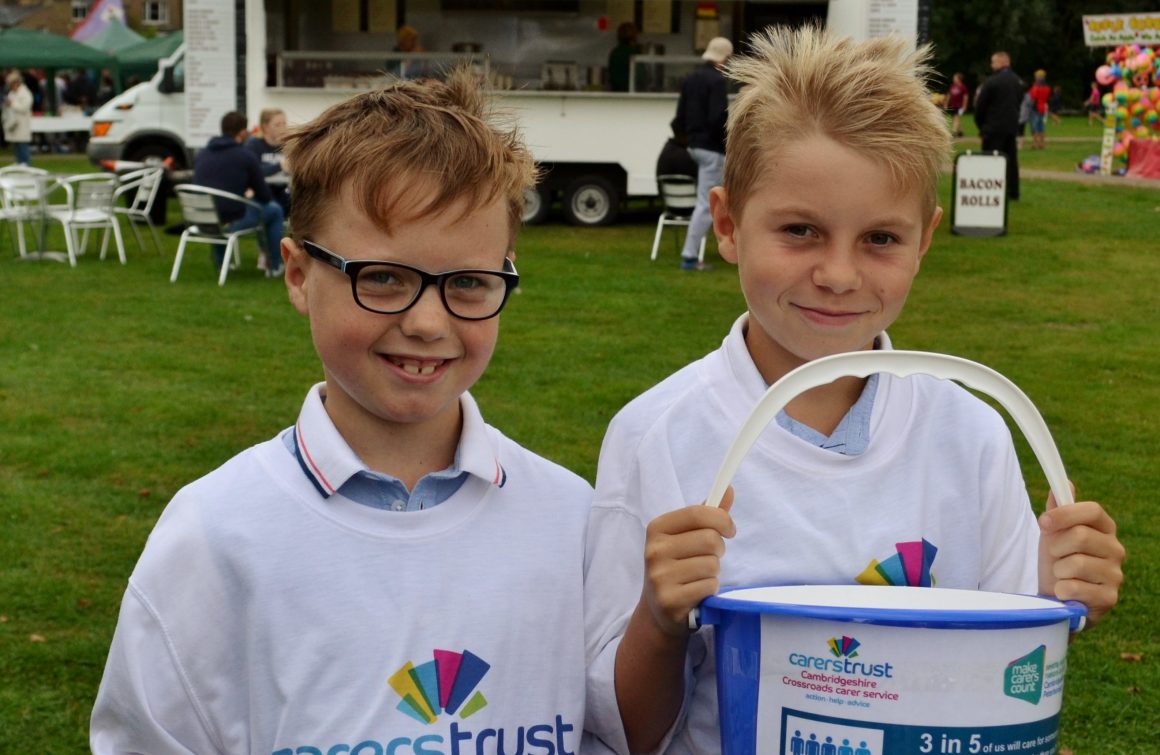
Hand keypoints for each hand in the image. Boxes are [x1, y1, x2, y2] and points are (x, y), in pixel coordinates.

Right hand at [641, 488, 734, 636]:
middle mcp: (655, 550)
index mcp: (657, 528)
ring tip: (698, 576)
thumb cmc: (677, 565)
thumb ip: (707, 514)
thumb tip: (728, 488)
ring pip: (712, 565)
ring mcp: (660, 577)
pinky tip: (696, 592)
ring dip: (713, 572)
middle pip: (711, 539)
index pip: (700, 513)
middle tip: (708, 558)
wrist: (658, 609)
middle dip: (718, 550)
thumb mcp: (685, 536)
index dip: (722, 519)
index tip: (729, 530)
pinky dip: (710, 589)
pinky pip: (709, 586)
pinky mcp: (670, 600)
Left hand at [1037, 484, 1124, 626]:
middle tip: (1054, 556)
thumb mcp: (1053, 534)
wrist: (1055, 597)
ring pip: (1076, 563)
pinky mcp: (1109, 598)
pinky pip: (1074, 588)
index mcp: (1105, 529)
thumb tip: (1064, 483)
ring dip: (1057, 570)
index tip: (1043, 522)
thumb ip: (1058, 510)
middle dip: (1056, 546)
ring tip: (1061, 576)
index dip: (1065, 514)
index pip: (1092, 510)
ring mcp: (1115, 575)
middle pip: (1081, 535)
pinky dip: (1060, 590)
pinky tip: (1065, 592)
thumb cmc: (1057, 561)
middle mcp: (1116, 550)